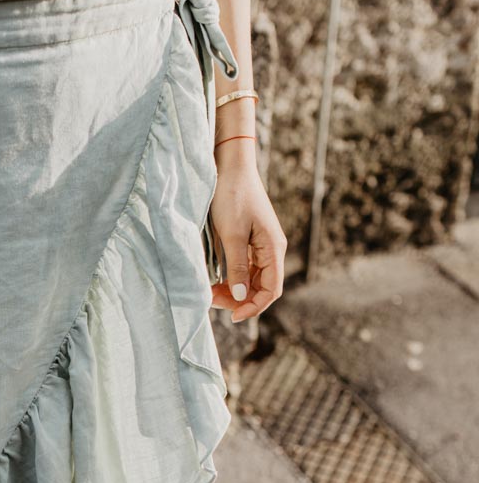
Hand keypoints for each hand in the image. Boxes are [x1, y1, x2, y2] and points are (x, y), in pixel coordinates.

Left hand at [208, 146, 286, 322]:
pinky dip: (230, 278)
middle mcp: (271, 249)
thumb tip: (240, 297)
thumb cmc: (232, 195)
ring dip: (233, 290)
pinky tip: (214, 280)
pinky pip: (243, 268)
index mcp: (273, 248)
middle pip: (260, 287)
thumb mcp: (231, 234)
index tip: (232, 316)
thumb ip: (236, 267)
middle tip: (212, 301)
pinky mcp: (249, 240)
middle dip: (239, 300)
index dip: (254, 307)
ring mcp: (260, 245)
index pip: (271, 290)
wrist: (230, 166)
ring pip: (250, 279)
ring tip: (210, 292)